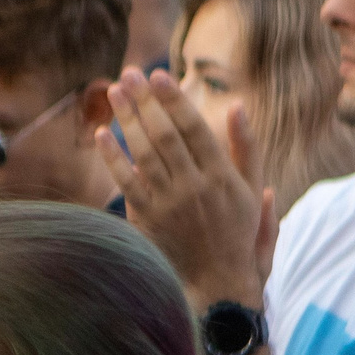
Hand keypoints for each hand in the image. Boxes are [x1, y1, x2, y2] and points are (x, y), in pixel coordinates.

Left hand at [101, 68, 276, 306]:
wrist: (217, 281)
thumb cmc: (237, 230)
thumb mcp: (252, 188)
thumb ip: (246, 146)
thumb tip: (238, 105)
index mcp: (222, 175)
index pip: (194, 128)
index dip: (174, 100)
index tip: (158, 76)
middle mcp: (194, 186)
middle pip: (165, 134)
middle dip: (145, 101)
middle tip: (129, 74)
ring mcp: (168, 202)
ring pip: (144, 153)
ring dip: (127, 119)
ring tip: (115, 91)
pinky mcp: (148, 218)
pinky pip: (126, 182)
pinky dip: (113, 157)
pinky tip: (102, 133)